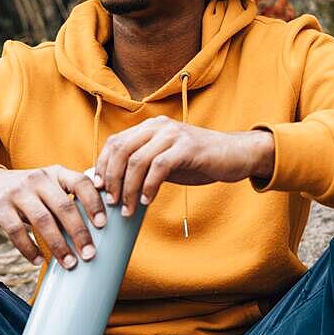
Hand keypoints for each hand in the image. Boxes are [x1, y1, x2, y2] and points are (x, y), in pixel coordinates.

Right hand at [0, 166, 106, 269]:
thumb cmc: (28, 192)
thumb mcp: (48, 186)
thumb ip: (68, 198)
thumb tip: (99, 229)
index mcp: (56, 173)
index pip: (80, 182)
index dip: (94, 202)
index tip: (103, 224)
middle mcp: (38, 179)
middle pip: (63, 206)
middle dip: (79, 232)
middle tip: (89, 254)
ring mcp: (18, 192)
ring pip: (42, 220)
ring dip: (58, 245)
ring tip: (69, 263)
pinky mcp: (0, 207)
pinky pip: (17, 231)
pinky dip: (29, 249)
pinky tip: (38, 261)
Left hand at [92, 116, 273, 216]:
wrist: (234, 155)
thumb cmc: (198, 161)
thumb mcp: (165, 160)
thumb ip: (144, 166)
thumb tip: (115, 186)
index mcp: (149, 127)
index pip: (115, 142)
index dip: (102, 165)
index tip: (99, 188)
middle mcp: (158, 126)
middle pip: (122, 150)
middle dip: (112, 179)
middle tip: (112, 202)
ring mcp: (173, 135)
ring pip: (137, 160)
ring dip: (129, 188)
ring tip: (128, 208)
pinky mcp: (187, 148)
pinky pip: (159, 167)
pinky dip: (149, 186)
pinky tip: (148, 201)